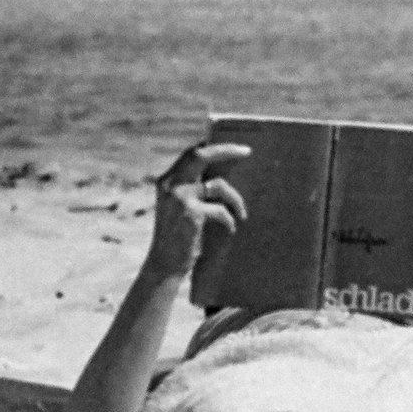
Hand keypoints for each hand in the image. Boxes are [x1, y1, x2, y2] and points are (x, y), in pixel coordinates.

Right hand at [144, 143, 249, 280]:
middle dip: (227, 150)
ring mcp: (179, 198)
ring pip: (219, 185)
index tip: (234, 147)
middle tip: (247, 151)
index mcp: (167, 181)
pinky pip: (221, 209)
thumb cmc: (180, 236)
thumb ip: (195, 189)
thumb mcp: (183, 207)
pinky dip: (229, 220)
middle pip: (200, 155)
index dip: (213, 147)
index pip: (191, 154)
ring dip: (236, 199)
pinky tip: (230, 230)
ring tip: (242, 213)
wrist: (165, 264)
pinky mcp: (191, 214)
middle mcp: (170, 185)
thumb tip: (224, 175)